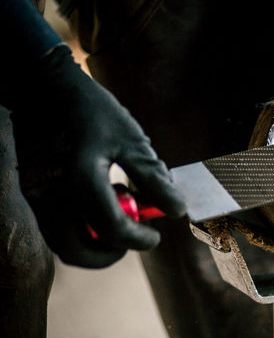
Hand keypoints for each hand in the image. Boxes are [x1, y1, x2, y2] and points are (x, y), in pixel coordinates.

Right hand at [9, 45, 185, 267]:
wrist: (43, 85)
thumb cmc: (90, 109)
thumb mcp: (131, 140)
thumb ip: (153, 178)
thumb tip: (177, 211)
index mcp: (79, 180)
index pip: (112, 230)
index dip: (139, 239)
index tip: (155, 235)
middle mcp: (49, 195)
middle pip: (77, 251)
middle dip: (110, 252)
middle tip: (135, 236)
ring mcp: (34, 196)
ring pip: (63, 241)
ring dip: (94, 239)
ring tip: (121, 211)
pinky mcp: (31, 192)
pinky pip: (56, 223)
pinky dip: (81, 223)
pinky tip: (103, 198)